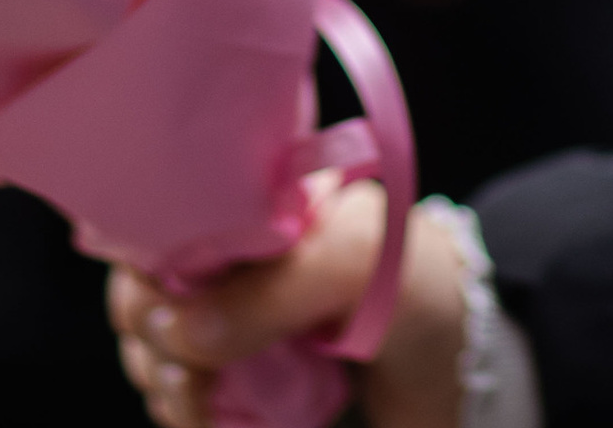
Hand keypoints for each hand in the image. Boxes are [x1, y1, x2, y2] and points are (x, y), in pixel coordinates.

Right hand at [109, 176, 474, 427]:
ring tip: (204, 412)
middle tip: (188, 381)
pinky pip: (189, 399)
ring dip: (168, 389)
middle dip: (151, 340)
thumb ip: (273, 290)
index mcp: (254, 206)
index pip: (162, 219)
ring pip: (158, 354)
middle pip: (147, 293)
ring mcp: (238, 325)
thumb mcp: (356, 263)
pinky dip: (189, 417)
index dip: (143, 264)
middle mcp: (236, 262)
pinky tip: (212, 425)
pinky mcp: (245, 385)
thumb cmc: (420, 289)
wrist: (469, 373)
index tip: (156, 310)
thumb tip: (176, 331)